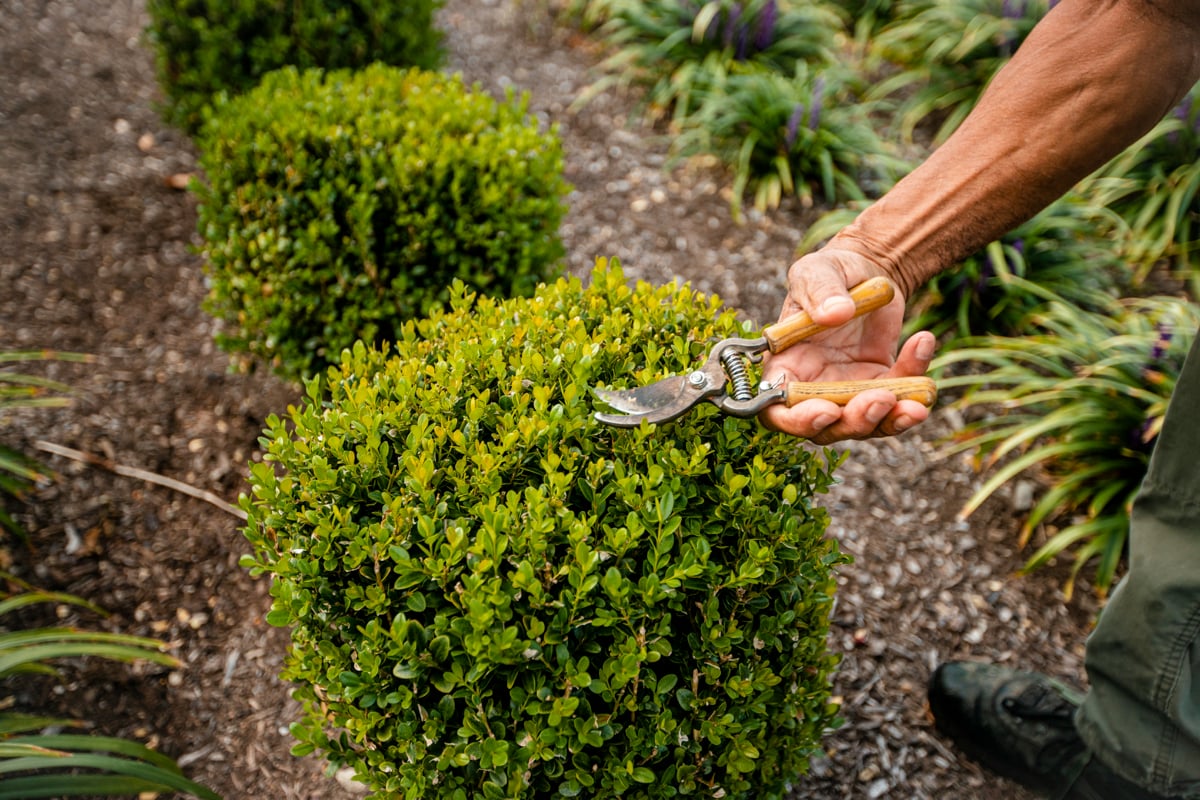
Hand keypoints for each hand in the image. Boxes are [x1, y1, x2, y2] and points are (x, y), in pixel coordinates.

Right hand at [759, 247, 936, 443]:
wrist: (870, 271)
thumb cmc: (832, 272)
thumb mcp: (817, 271)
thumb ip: (819, 291)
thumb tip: (834, 312)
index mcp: (785, 366)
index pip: (777, 410)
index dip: (797, 420)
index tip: (827, 410)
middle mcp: (813, 388)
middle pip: (826, 428)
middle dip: (854, 422)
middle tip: (881, 399)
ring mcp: (848, 393)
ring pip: (866, 425)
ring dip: (890, 420)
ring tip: (916, 403)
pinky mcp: (882, 387)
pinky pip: (900, 400)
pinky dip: (916, 387)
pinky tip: (922, 344)